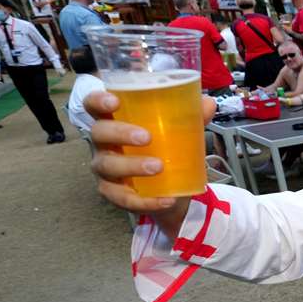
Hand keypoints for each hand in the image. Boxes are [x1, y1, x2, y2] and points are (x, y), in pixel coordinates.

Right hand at [87, 89, 217, 229]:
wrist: (172, 190)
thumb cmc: (167, 149)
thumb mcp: (180, 132)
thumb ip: (192, 117)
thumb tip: (209, 103)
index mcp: (114, 120)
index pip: (93, 104)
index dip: (97, 100)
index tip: (114, 102)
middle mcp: (104, 143)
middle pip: (99, 133)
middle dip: (120, 133)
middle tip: (147, 138)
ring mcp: (105, 168)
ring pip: (108, 166)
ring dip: (132, 166)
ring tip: (159, 167)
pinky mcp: (113, 193)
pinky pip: (122, 198)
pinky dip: (145, 201)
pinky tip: (166, 199)